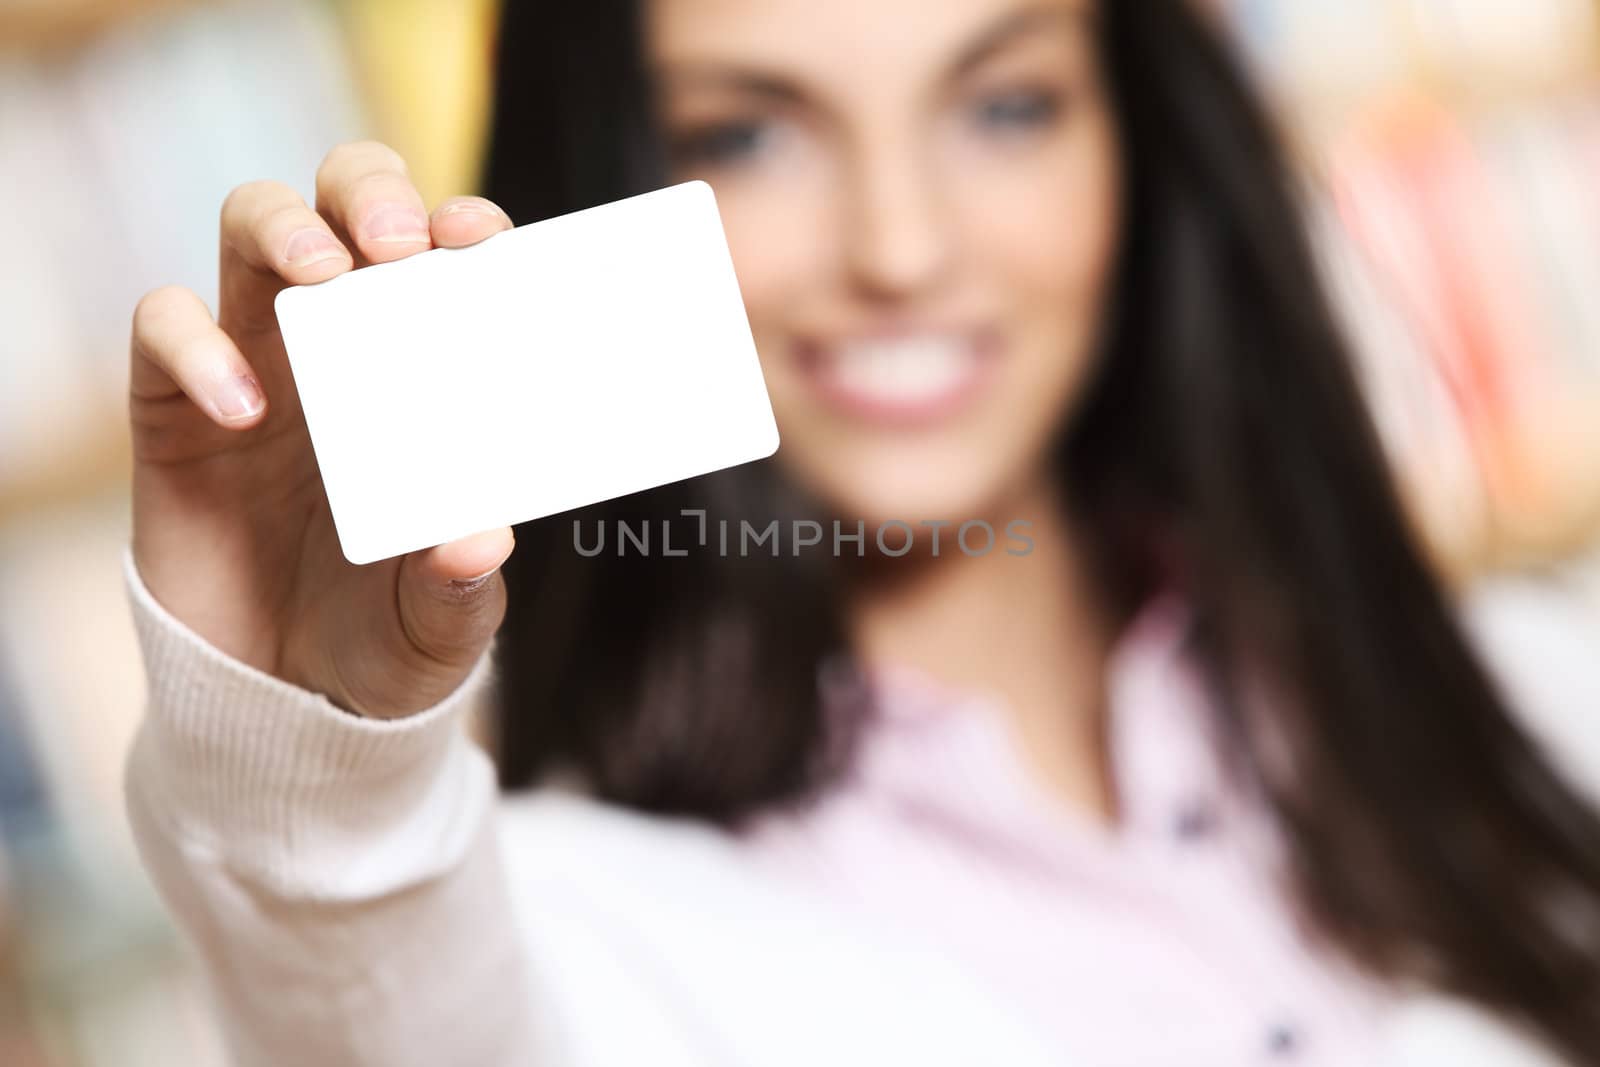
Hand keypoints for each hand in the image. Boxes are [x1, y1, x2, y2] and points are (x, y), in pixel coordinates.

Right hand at [130, 141, 517, 718]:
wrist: (282, 701)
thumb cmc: (383, 637)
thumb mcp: (439, 625)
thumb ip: (461, 585)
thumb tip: (483, 538)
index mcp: (427, 369)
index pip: (442, 258)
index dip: (461, 224)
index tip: (484, 238)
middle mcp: (345, 343)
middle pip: (345, 202)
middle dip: (371, 193)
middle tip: (400, 243)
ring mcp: (256, 361)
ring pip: (253, 228)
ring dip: (286, 228)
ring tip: (324, 277)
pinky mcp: (175, 405)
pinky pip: (164, 329)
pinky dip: (196, 347)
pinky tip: (242, 408)